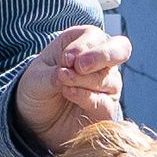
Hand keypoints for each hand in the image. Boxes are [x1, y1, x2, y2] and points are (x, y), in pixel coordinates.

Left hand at [7, 24, 132, 153]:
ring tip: (63, 85)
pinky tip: (69, 94)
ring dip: (85, 80)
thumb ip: (51, 74)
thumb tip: (66, 72)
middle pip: (120, 49)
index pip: (95, 37)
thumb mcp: (36, 78)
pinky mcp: (107, 108)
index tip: (65, 60)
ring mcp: (108, 85)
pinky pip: (106, 103)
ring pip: (110, 79)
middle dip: (102, 55)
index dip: (83, 46)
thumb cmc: (37, 89)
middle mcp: (101, 61)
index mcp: (83, 42)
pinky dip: (87, 98)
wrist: (36, 120)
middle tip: (80, 66)